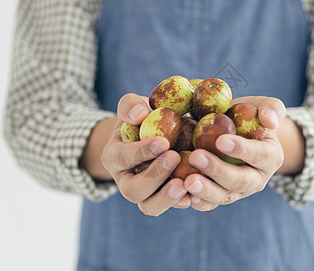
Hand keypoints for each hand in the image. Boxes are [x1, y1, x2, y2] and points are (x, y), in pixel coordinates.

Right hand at [101, 93, 191, 215]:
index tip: (163, 141)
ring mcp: (145, 194)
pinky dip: (185, 202)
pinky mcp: (164, 199)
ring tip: (185, 185)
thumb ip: (131, 105)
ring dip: (167, 198)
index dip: (141, 152)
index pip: (122, 157)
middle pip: (132, 190)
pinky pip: (171, 207)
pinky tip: (198, 193)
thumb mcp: (134, 106)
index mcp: (115, 157)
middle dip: (154, 176)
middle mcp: (126, 180)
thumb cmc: (144, 118)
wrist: (155, 134)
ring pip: (149, 207)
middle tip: (175, 157)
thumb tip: (139, 114)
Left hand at [184, 96, 285, 211]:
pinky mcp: (219, 198)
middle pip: (240, 181)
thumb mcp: (263, 106)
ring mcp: (238, 192)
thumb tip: (269, 120)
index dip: (242, 149)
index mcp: (271, 157)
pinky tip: (183, 196)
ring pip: (224, 196)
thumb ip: (272, 108)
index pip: (260, 155)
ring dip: (205, 190)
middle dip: (218, 171)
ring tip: (187, 181)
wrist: (233, 132)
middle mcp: (257, 179)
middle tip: (196, 157)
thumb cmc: (247, 116)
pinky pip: (209, 204)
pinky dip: (196, 202)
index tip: (221, 140)